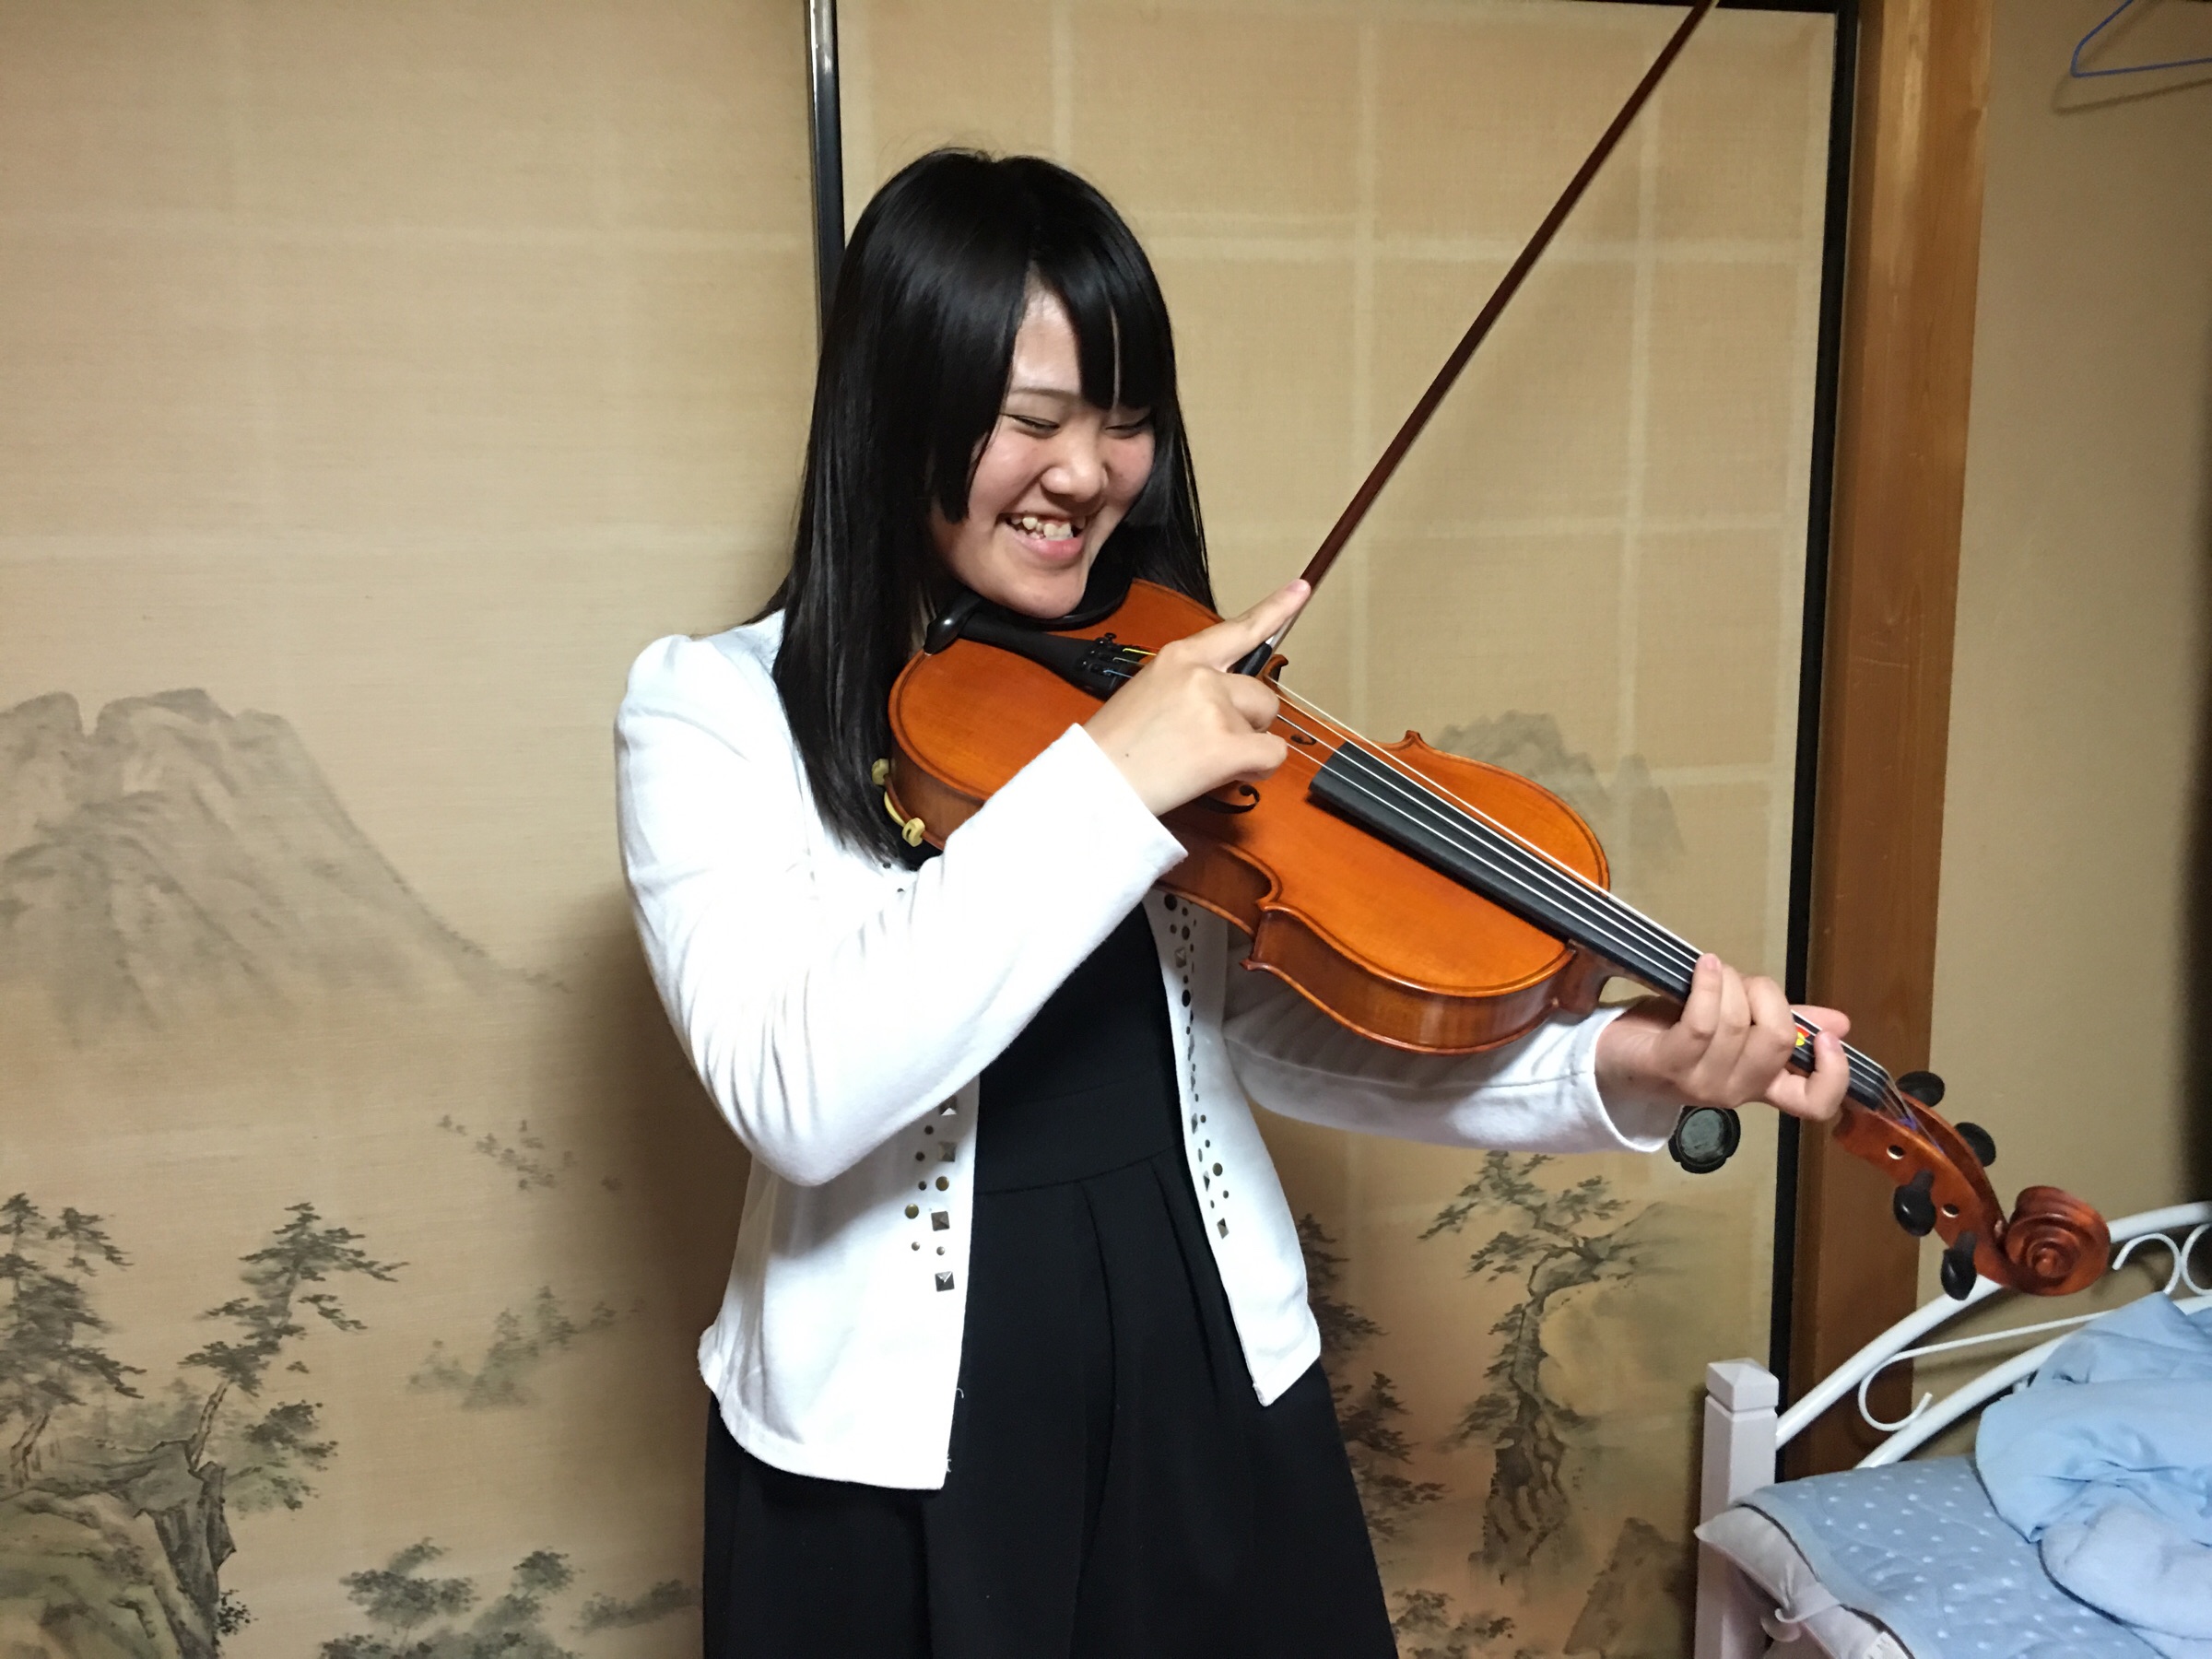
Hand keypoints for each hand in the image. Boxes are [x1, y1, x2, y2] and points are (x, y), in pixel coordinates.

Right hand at [1085, 581, 1310, 815]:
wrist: (1092, 781)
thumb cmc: (1114, 748)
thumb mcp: (1146, 692)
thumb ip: (1188, 685)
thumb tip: (1223, 703)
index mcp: (1179, 657)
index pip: (1237, 629)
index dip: (1275, 609)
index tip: (1300, 590)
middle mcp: (1202, 675)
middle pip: (1260, 691)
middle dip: (1249, 719)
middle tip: (1210, 742)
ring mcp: (1217, 708)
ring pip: (1266, 724)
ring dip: (1248, 745)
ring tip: (1202, 760)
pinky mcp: (1228, 746)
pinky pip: (1272, 755)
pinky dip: (1257, 769)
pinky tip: (1223, 774)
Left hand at [1593, 953, 1849, 1123]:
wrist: (1613, 1054)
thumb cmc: (1678, 1035)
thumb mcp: (1739, 1029)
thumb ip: (1788, 1025)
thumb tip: (1841, 1023)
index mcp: (1762, 1086)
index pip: (1814, 1104)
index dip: (1834, 1073)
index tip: (1825, 1036)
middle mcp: (1736, 1092)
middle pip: (1777, 1042)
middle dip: (1767, 996)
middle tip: (1745, 983)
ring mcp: (1702, 1084)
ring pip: (1739, 1025)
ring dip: (1732, 985)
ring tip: (1714, 974)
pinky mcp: (1669, 1066)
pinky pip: (1703, 1022)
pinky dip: (1709, 985)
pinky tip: (1705, 967)